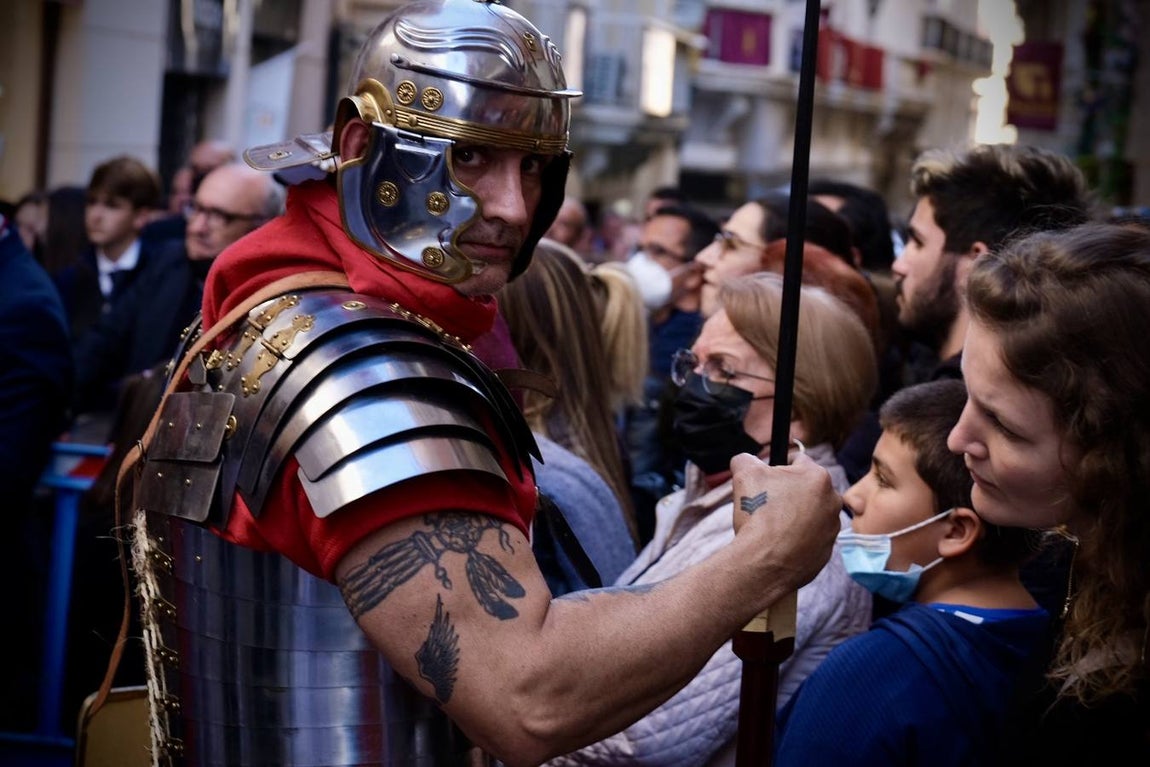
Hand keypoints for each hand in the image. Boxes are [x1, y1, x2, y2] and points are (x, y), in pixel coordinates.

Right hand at [729, 452, 841, 592]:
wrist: (764, 564)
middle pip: (805, 488)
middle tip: (767, 505)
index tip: (765, 481)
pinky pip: (810, 537)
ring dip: (794, 515)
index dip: (776, 468)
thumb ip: (746, 459)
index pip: (796, 461)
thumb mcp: (745, 474)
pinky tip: (779, 543)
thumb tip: (744, 459)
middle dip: (787, 493)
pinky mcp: (827, 551)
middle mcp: (832, 501)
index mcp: (818, 477)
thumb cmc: (758, 515)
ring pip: (810, 513)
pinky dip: (797, 538)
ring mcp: (832, 528)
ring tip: (771, 527)